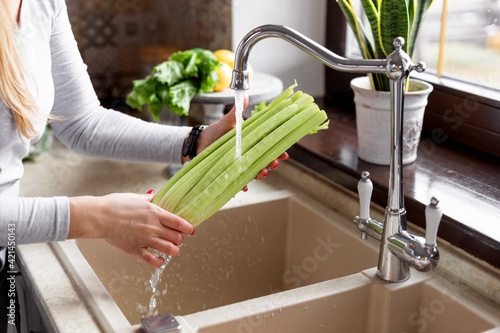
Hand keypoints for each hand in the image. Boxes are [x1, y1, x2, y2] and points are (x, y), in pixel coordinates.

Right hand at [67, 191, 193, 267]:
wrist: (99, 217)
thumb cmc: (114, 205)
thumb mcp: (135, 197)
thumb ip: (148, 199)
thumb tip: (154, 196)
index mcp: (154, 212)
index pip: (178, 222)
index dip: (188, 227)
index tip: (191, 230)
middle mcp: (152, 227)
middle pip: (176, 237)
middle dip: (180, 239)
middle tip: (179, 238)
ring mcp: (145, 239)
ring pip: (169, 249)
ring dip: (174, 250)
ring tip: (174, 249)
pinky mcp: (135, 249)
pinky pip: (152, 259)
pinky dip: (159, 262)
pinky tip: (161, 261)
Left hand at [187, 95, 288, 185]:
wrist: (199, 142)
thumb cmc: (215, 132)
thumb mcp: (228, 121)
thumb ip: (237, 111)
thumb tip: (244, 96)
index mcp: (251, 143)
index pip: (268, 148)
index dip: (278, 152)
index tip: (284, 154)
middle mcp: (247, 156)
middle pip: (264, 162)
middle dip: (271, 165)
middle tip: (274, 163)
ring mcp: (239, 165)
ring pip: (254, 173)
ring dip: (260, 175)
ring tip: (262, 173)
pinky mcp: (229, 173)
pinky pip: (237, 182)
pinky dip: (242, 185)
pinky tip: (244, 186)